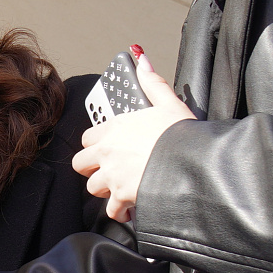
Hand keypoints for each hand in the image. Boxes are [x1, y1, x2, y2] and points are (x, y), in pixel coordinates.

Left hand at [71, 48, 193, 222]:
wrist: (190, 165)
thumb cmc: (181, 134)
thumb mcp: (169, 103)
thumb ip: (152, 83)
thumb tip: (141, 61)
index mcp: (116, 128)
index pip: (88, 137)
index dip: (96, 144)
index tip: (106, 148)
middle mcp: (108, 152)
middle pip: (81, 163)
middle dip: (92, 168)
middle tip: (108, 170)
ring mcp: (112, 176)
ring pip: (92, 188)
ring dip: (105, 190)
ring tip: (121, 189)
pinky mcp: (121, 197)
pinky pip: (111, 209)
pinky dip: (120, 211)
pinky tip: (130, 208)